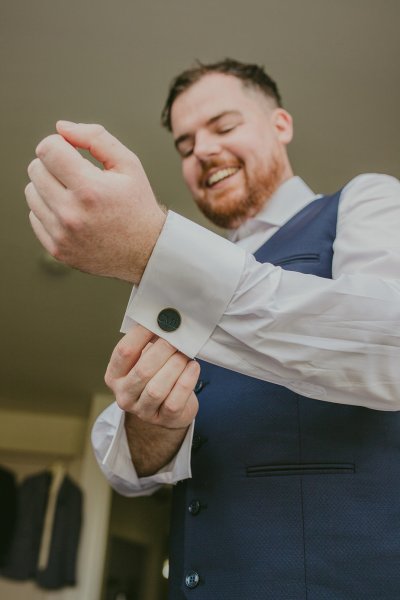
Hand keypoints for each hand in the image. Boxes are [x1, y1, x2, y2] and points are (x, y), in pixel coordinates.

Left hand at [25, 121, 165, 282]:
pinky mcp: (56, 249)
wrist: (146, 252)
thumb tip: (61, 127)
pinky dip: (49, 210)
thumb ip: (96, 138)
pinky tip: (72, 213)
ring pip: (31, 192)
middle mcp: (72, 214)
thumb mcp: (129, 164)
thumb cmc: (137, 205)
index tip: (72, 151)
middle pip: (35, 169)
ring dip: (48, 187)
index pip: (48, 149)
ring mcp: (62, 235)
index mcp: (90, 189)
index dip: (59, 144)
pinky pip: (34, 216)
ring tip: (74, 194)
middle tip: (75, 173)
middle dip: (53, 164)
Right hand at [105, 324, 199, 429]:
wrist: (168, 410)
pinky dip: (186, 381)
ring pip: (157, 388)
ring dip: (175, 366)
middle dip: (163, 351)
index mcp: (114, 376)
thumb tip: (165, 320)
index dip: (141, 334)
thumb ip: (148, 343)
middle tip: (177, 338)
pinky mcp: (164, 419)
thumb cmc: (156, 376)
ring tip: (185, 354)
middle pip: (142, 370)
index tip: (158, 321)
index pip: (123, 352)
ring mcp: (143, 411)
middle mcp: (124, 395)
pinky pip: (174, 401)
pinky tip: (193, 367)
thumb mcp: (144, 360)